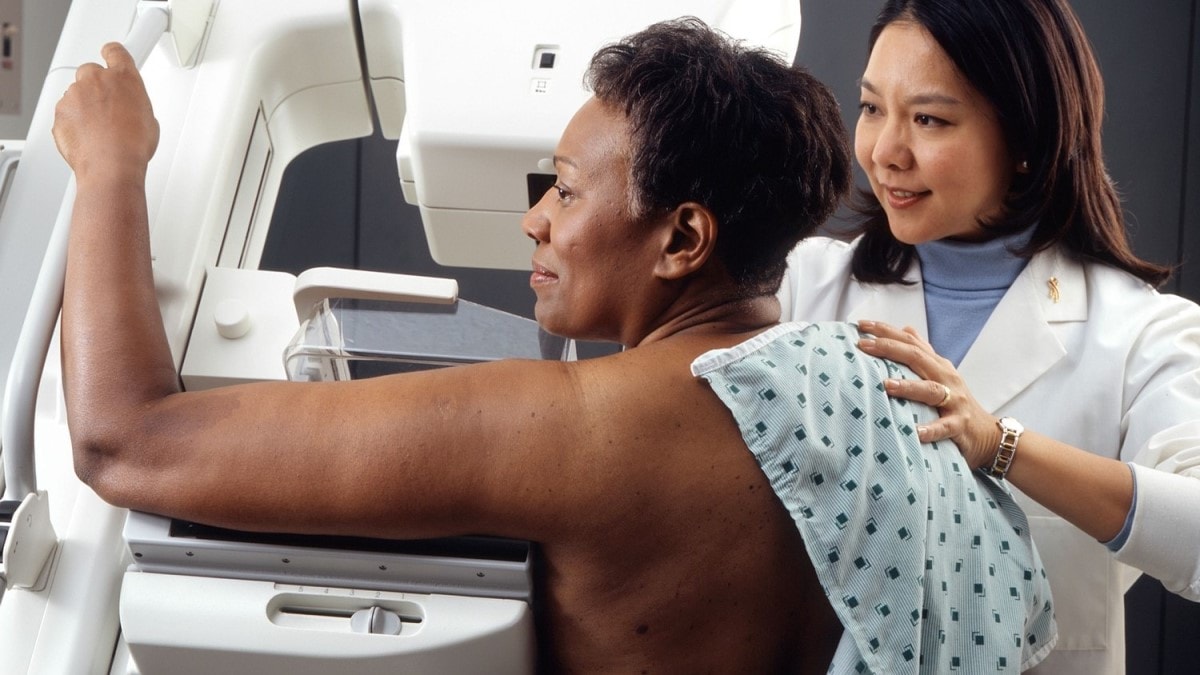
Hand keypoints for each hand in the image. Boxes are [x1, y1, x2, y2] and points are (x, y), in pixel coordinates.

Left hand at [53, 42, 158, 181]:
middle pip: (91, 72)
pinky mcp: (60, 110)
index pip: (115, 51)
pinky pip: (66, 111)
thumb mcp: (149, 119)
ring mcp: (75, 94)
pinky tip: (88, 136)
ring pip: (77, 93)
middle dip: (97, 86)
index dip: (113, 54)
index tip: (111, 55)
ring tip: (100, 129)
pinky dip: (73, 121)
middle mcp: (97, 80)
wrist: (110, 166)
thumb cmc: (131, 146)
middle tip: (108, 107)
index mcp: (123, 78)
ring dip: (85, 106)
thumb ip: (135, 103)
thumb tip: (131, 109)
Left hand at [855, 320, 1000, 469]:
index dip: (886, 331)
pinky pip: (945, 427)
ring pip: (931, 390)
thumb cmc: (956, 401)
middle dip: (889, 349)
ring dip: (909, 387)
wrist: (986, 433)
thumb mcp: (940, 373)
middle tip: (862, 345)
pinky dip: (931, 429)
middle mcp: (946, 377)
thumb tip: (906, 328)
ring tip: (887, 385)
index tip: (860, 324)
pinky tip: (916, 433)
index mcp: (937, 365)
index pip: (910, 342)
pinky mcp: (959, 425)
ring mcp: (955, 401)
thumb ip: (923, 352)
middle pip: (917, 358)